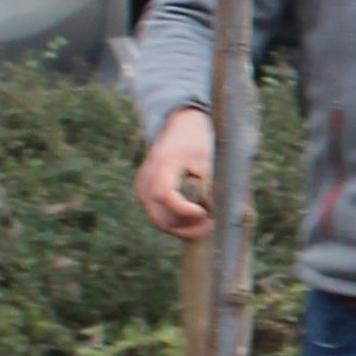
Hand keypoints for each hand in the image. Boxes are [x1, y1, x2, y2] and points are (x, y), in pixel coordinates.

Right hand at [136, 107, 214, 240]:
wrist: (180, 128)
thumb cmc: (197, 142)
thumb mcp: (208, 161)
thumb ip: (208, 188)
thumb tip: (213, 216)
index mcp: (162, 165)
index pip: (164, 195)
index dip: (184, 210)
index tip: (204, 213)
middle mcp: (146, 180)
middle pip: (160, 218)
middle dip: (186, 228)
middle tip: (210, 223)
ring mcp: (142, 189)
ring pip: (160, 222)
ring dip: (183, 227)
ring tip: (206, 219)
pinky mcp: (145, 195)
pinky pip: (160, 216)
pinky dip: (178, 221)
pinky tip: (196, 216)